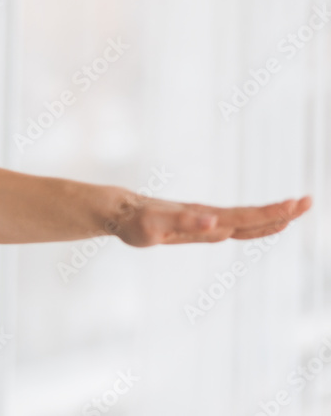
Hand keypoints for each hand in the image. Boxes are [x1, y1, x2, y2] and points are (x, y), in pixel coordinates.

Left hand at [107, 189, 311, 246]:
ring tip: (295, 210)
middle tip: (309, 202)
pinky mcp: (198, 223)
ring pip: (244, 219)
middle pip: (250, 215)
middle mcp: (208, 217)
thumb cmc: (135, 223)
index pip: (244, 217)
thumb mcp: (155, 227)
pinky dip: (251, 223)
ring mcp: (204, 219)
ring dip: (270, 216)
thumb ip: (183, 224)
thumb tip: (214, 222)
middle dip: (280, 211)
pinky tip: (262, 223)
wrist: (121, 212)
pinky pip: (231, 223)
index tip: (295, 205)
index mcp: (204, 218)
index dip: (270, 214)